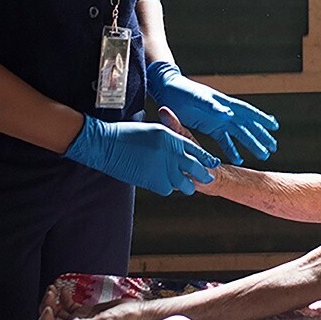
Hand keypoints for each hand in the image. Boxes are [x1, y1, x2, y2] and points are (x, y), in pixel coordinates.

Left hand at [37, 286, 166, 319]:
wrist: (140, 313)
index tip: (49, 308)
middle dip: (47, 307)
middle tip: (50, 295)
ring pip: (58, 313)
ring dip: (53, 301)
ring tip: (54, 289)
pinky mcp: (86, 312)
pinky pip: (69, 305)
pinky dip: (63, 297)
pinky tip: (64, 290)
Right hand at [64, 115, 217, 194]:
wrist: (106, 144)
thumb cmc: (126, 133)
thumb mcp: (153, 130)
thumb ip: (169, 138)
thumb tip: (178, 148)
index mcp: (171, 137)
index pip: (195, 149)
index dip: (206, 158)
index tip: (214, 163)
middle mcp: (171, 152)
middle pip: (195, 168)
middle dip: (203, 174)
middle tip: (207, 178)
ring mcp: (163, 168)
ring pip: (184, 183)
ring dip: (186, 185)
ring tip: (187, 185)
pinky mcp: (153, 181)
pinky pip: (168, 189)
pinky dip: (167, 188)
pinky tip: (164, 184)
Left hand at [145, 63, 278, 164]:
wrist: (167, 89)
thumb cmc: (182, 91)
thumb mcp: (197, 98)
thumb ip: (212, 106)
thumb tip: (229, 114)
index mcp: (224, 103)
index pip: (247, 112)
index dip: (261, 119)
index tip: (274, 126)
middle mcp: (225, 112)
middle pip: (247, 126)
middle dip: (260, 136)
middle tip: (273, 147)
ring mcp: (218, 120)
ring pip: (239, 134)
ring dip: (250, 144)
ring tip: (263, 155)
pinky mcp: (210, 127)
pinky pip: (224, 140)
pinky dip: (232, 149)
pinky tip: (238, 159)